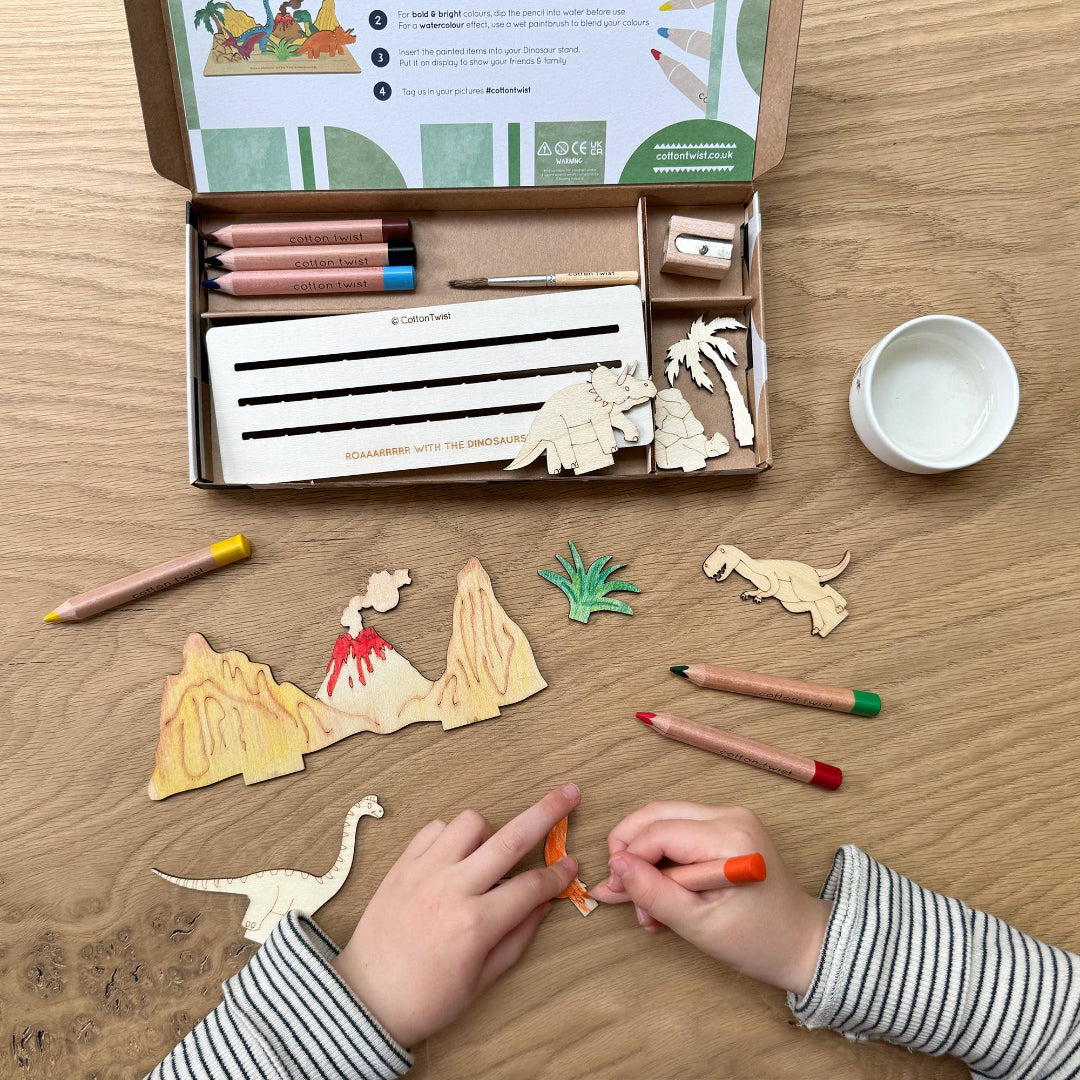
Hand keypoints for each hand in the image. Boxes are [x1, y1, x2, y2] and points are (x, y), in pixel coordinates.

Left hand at [332, 784, 581, 1046]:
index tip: (572, 865)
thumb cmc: (427, 999)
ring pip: (470, 822)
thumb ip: (518, 936)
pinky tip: (454, 857)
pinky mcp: (402, 865)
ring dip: (488, 832)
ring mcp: (425, 872)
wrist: (366, 999)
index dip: (559, 874)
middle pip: (511, 838)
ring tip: (488, 855)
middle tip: (570, 794)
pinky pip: (434, 829)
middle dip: (547, 812)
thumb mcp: (482, 980)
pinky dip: (450, 836)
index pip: (532, 886)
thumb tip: (545, 902)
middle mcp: (453, 889)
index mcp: (476, 924)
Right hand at [589, 803, 830, 994]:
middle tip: (622, 891)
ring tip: (646, 902)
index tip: (614, 891)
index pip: (658, 833)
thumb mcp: (698, 925)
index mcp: (729, 838)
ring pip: (665, 820)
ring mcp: (731, 817)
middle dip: (632, 852)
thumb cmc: (758, 941)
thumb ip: (653, 893)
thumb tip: (616, 868)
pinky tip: (663, 890)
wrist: (802, 944)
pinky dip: (664, 857)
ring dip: (646, 856)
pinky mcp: (728, 825)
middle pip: (657, 814)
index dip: (628, 859)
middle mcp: (731, 815)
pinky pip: (680, 829)